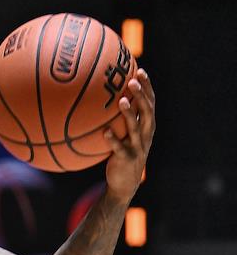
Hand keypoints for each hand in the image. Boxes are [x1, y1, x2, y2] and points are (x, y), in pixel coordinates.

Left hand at [104, 67, 154, 201]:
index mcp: (147, 126)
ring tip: (122, 100)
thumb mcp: (124, 136)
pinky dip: (113, 140)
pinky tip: (104, 132)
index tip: (140, 70)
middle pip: (148, 110)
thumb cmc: (121, 155)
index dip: (147, 87)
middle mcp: (146, 134)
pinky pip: (119, 148)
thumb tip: (104, 101)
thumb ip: (119, 120)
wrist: (124, 184)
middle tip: (132, 81)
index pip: (150, 102)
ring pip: (136, 127)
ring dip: (130, 113)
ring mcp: (138, 146)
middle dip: (142, 95)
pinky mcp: (127, 159)